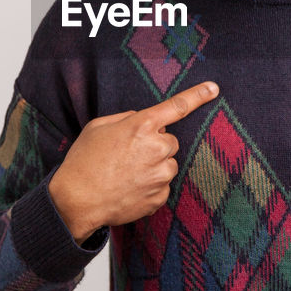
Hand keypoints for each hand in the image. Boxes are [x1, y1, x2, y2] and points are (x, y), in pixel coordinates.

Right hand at [49, 82, 218, 241]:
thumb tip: (142, 120)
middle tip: (130, 155)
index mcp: (141, 126)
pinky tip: (129, 188)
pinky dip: (150, 186)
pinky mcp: (160, 196)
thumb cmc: (84, 161)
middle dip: (156, 145)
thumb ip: (126, 118)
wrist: (76, 201)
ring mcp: (160, 175)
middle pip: (171, 141)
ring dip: (154, 167)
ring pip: (168, 164)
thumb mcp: (98, 127)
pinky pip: (163, 186)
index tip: (213, 88)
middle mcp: (157, 148)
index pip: (177, 106)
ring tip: (127, 173)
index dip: (198, 95)